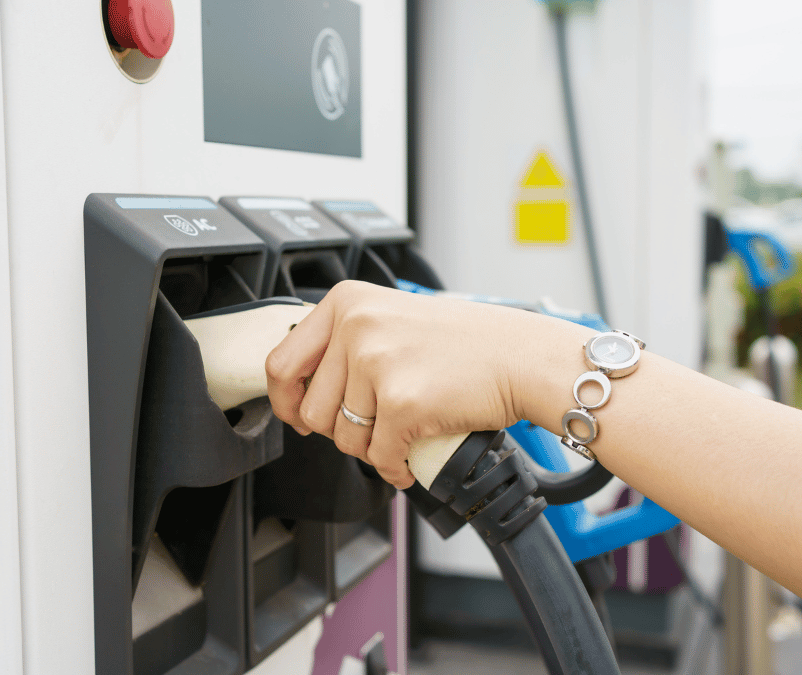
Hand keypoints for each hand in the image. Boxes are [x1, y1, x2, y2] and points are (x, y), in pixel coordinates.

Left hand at [265, 280, 543, 487]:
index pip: (281, 363)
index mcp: (347, 302)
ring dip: (372, 448)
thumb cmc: (468, 342)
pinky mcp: (402, 403)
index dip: (286, 401)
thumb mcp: (392, 318)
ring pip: (344, 439)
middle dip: (342, 430)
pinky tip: (411, 457)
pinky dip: (395, 468)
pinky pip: (379, 457)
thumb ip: (346, 342)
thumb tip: (300, 390)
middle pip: (312, 411)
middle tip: (374, 425)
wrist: (521, 356)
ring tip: (400, 434)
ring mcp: (377, 364)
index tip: (298, 415)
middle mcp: (357, 327)